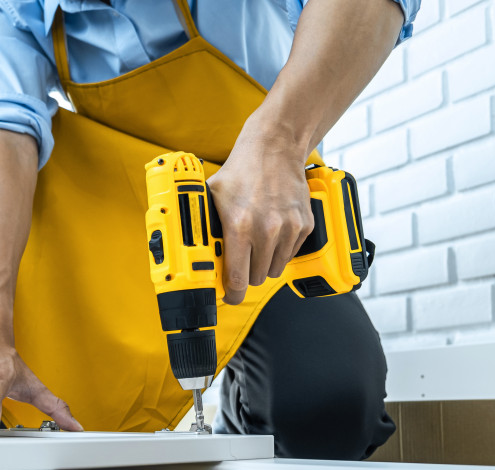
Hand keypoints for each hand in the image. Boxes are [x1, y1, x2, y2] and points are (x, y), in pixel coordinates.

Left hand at [207, 117, 314, 305]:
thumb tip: (189, 253)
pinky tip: (272, 232)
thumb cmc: (241, 172)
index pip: (238, 279)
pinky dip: (280, 250)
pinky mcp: (305, 225)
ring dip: (264, 263)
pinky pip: (290, 255)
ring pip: (274, 269)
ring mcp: (288, 228)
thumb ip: (202, 226)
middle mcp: (266, 230)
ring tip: (255, 244)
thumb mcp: (211, 197)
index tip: (229, 296)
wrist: (274, 149)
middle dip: (246, 274)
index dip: (232, 294)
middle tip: (240, 260)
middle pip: (256, 278)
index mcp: (239, 226)